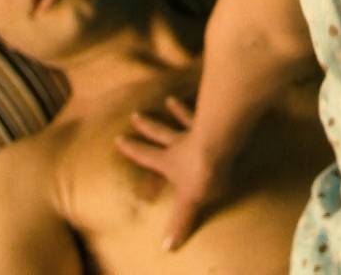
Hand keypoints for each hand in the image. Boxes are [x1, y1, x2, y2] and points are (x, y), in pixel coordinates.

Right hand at [115, 94, 235, 251]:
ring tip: (170, 98)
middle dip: (148, 126)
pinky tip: (214, 93)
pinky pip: (212, 110)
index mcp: (169, 160)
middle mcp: (180, 142)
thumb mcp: (190, 201)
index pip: (146, 155)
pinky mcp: (217, 120)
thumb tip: (168, 246)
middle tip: (136, 114)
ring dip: (177, 109)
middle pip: (160, 132)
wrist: (221, 146)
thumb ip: (180, 221)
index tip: (119, 138)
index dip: (133, 149)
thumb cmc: (202, 174)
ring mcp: (198, 128)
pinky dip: (211, 102)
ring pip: (184, 117)